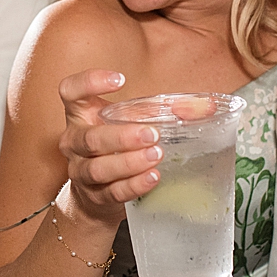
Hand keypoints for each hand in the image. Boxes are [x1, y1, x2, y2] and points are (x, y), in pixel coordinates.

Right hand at [57, 70, 161, 225]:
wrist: (96, 195)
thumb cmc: (117, 148)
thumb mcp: (133, 123)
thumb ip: (166, 111)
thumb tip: (207, 106)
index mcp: (81, 114)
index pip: (70, 91)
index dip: (89, 82)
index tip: (119, 80)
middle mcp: (74, 141)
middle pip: (89, 138)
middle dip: (121, 136)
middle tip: (151, 134)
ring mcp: (80, 171)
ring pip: (98, 168)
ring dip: (128, 163)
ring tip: (155, 156)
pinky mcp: (94, 196)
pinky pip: (112, 192)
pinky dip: (133, 185)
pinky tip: (152, 178)